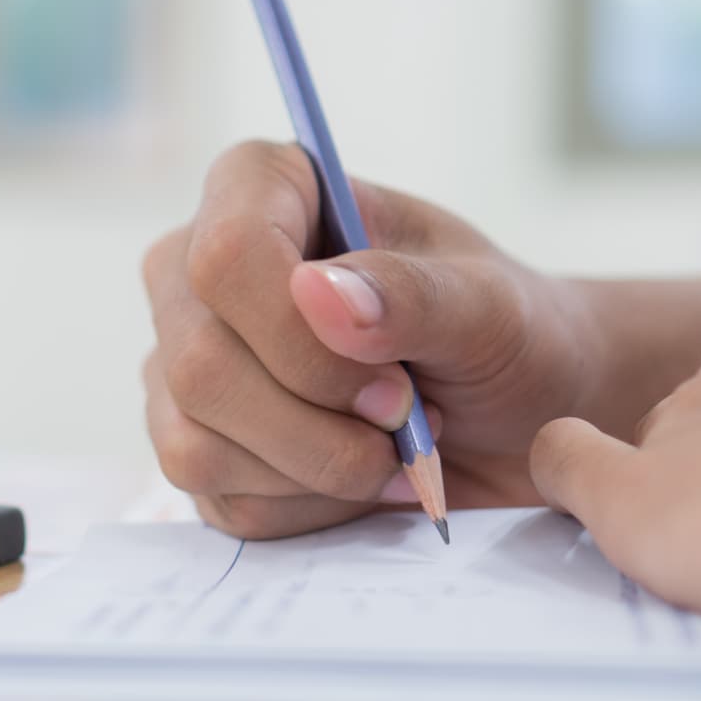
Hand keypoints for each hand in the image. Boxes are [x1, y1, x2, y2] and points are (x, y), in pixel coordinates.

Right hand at [143, 141, 601, 537]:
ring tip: (393, 447)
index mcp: (260, 192)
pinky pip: (220, 502)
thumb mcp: (490, 308)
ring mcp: (180, 364)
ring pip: (195, 445)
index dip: (302, 340)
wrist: (520, 418)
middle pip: (200, 365)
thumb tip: (318, 293)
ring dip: (320, 470)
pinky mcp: (191, 447)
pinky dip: (310, 508)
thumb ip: (413, 295)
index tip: (398, 383)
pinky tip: (360, 478)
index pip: (225, 257)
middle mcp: (195, 274)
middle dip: (319, 424)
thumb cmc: (506, 336)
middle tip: (410, 422)